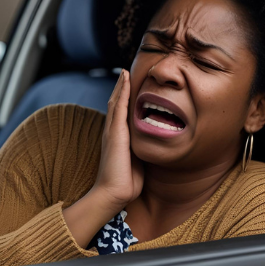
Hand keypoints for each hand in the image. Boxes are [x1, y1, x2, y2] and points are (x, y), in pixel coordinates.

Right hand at [63, 70, 143, 247]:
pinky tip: (124, 79)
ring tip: (124, 71)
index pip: (119, 114)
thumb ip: (141, 151)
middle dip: (120, 88)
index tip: (128, 86)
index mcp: (117, 139)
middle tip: (124, 72)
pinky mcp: (115, 133)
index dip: (123, 99)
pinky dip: (121, 91)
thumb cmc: (125, 183)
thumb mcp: (137, 162)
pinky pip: (119, 107)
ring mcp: (112, 131)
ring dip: (120, 85)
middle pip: (115, 103)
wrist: (113, 194)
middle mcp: (112, 132)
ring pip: (116, 101)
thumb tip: (152, 147)